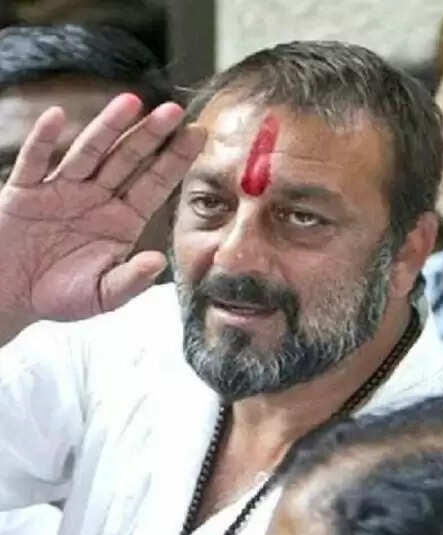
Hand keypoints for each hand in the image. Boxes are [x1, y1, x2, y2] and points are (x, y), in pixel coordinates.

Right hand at [0, 93, 204, 327]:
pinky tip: (57, 117)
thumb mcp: (103, 295)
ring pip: (88, 153)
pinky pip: (34, 162)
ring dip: (107, 128)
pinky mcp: (25, 192)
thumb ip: (131, 280)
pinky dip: (42, 140)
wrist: (11, 296)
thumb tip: (160, 261)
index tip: (198, 134)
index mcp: (121, 220)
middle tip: (174, 110)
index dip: (175, 160)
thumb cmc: (60, 296)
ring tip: (131, 102)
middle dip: (150, 135)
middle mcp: (96, 199)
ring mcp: (61, 191)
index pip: (154, 184)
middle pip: (127, 160)